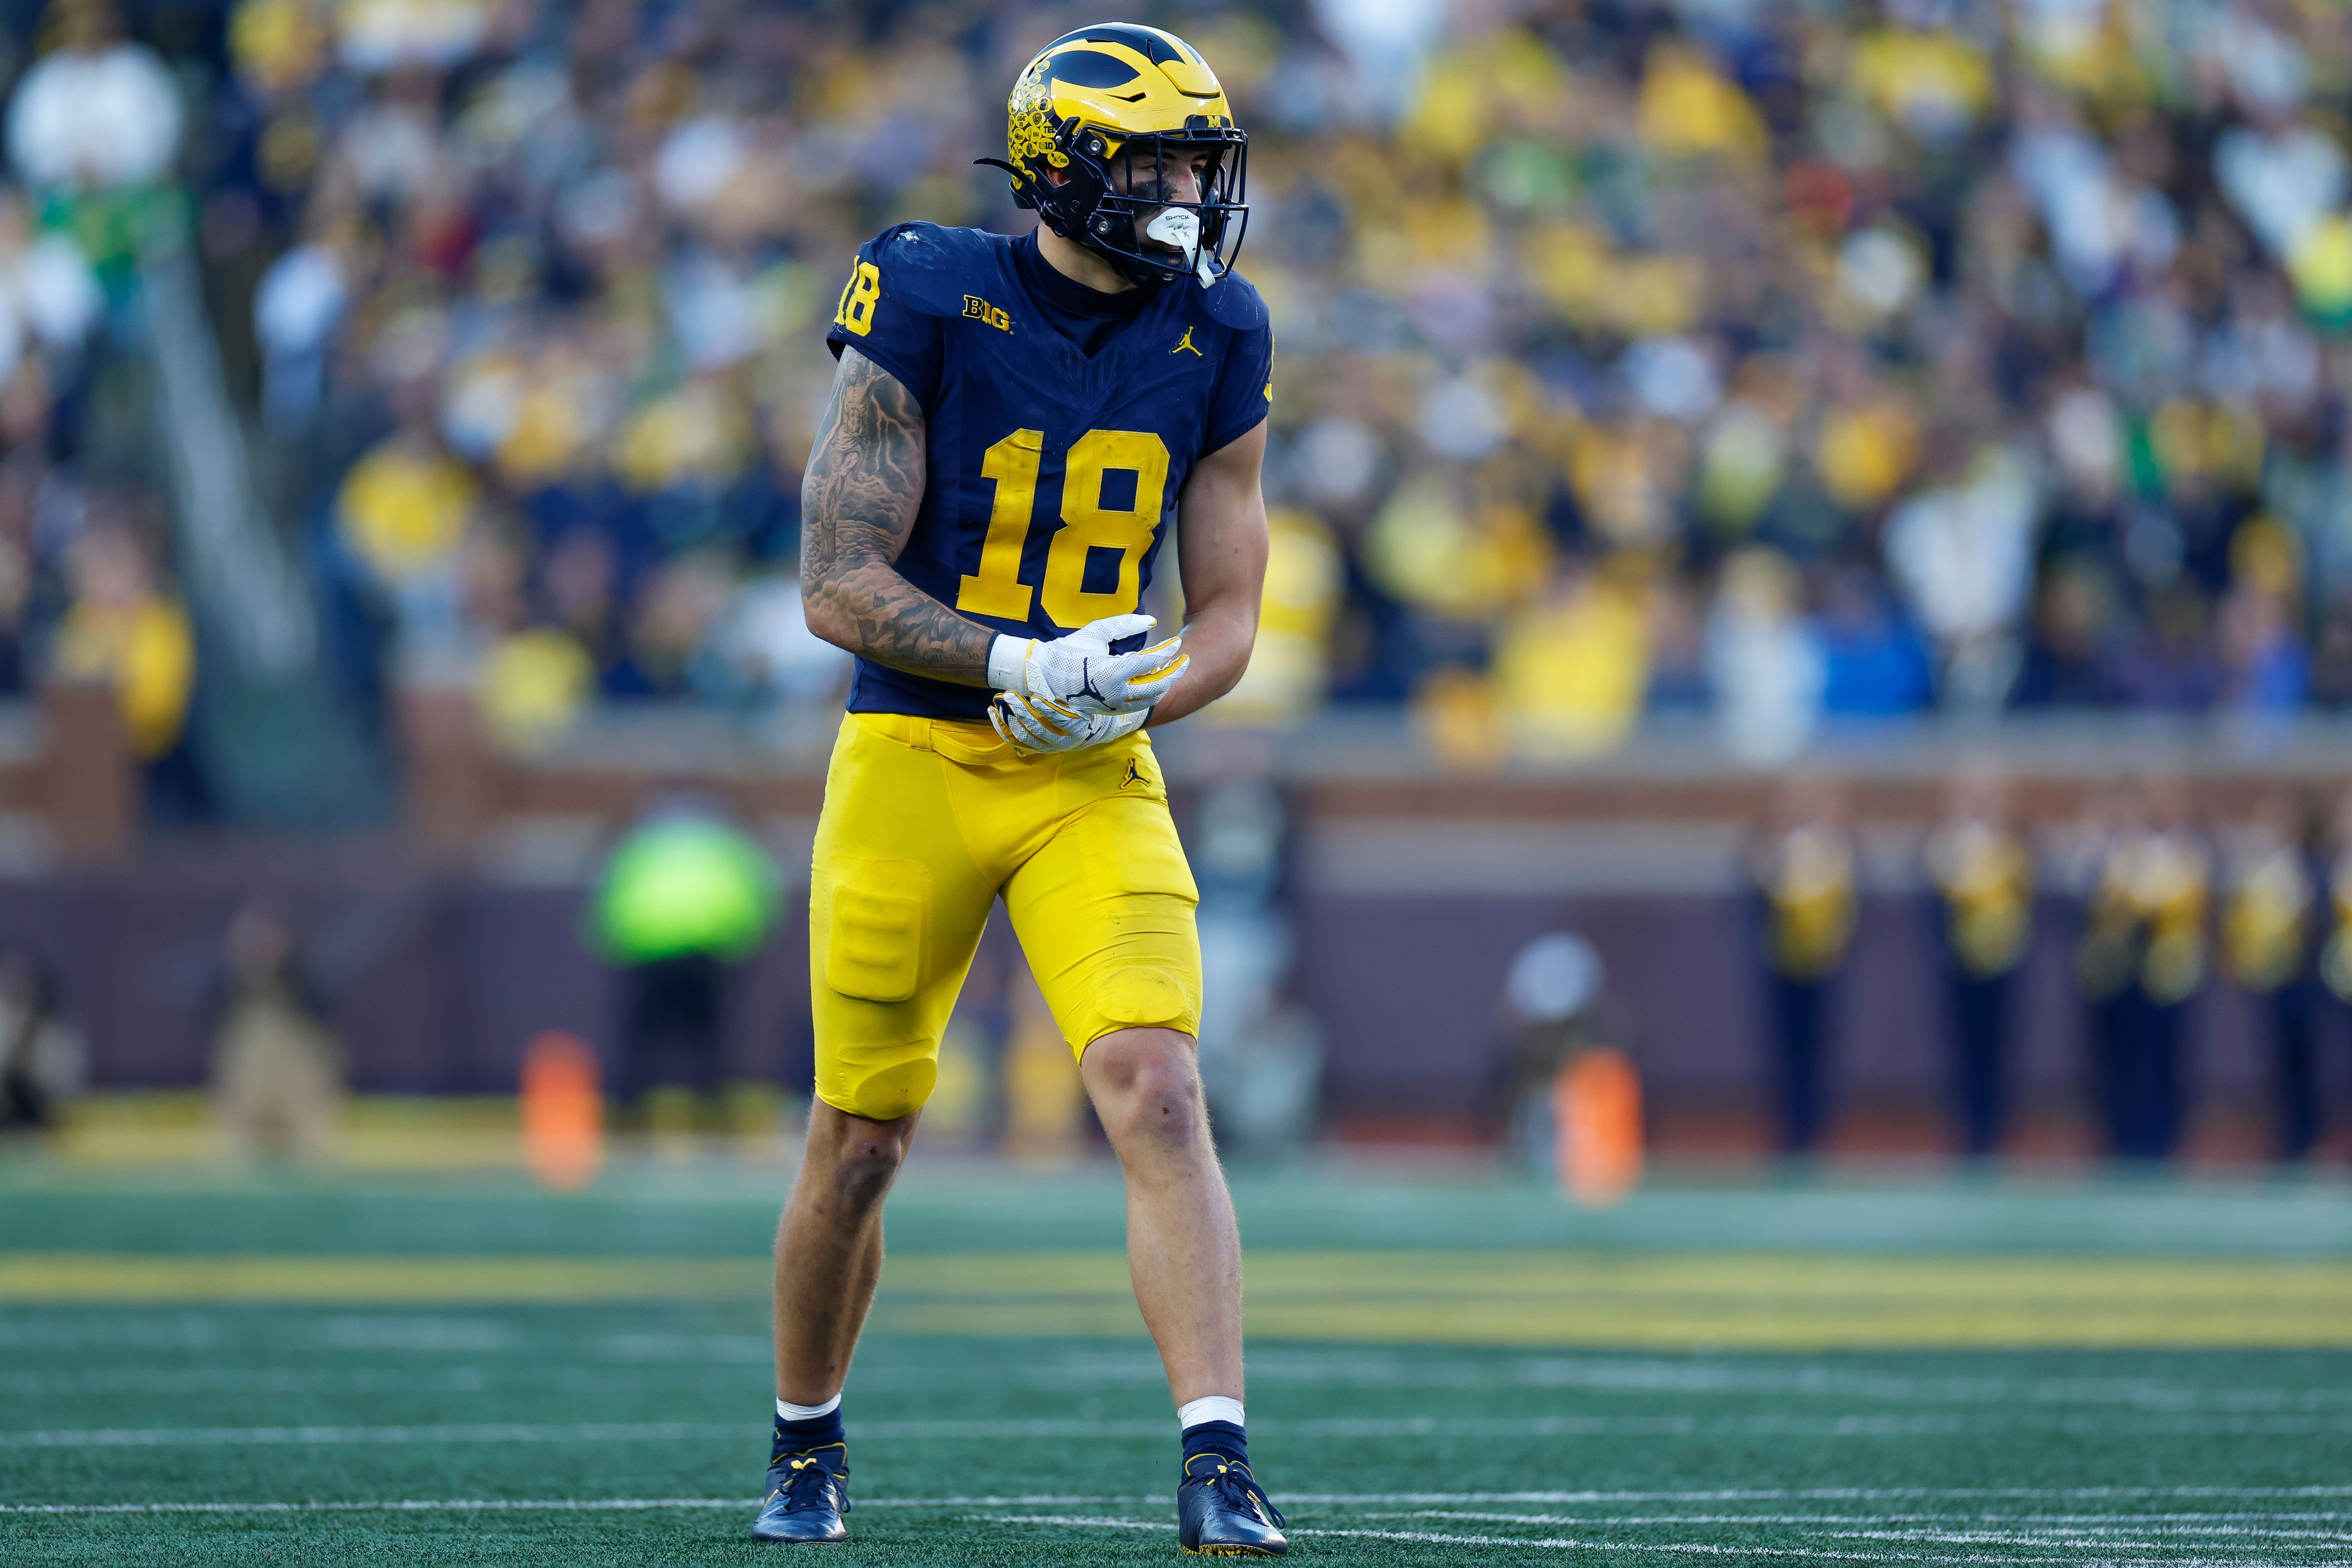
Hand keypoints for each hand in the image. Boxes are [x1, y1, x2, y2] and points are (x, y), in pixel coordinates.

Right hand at [987, 614, 1187, 715]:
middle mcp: (1116, 693)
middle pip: (1159, 686)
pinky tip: (1155, 678)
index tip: (1177, 642)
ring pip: (1152, 699)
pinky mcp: (1112, 711)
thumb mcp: (1096, 631)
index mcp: (1111, 672)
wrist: (1046, 679)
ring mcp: (1114, 705)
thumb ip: (1125, 624)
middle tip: (1185, 658)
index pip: (1150, 662)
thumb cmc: (1069, 651)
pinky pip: (1141, 704)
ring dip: (1166, 683)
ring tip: (1172, 667)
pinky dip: (1152, 692)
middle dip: (1176, 672)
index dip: (1168, 651)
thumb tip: (1153, 621)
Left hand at [987, 692, 1147, 755]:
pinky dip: (1001, 727)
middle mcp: (1062, 742)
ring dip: (1010, 718)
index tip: (1035, 697)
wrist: (1081, 729)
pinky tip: (993, 713)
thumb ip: (1075, 686)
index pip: (1059, 721)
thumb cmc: (1080, 707)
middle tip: (1010, 694)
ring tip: (1003, 701)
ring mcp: (1047, 747)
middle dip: (1021, 711)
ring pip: (1023, 736)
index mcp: (1077, 728)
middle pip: (1037, 729)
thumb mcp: (1082, 697)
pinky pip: (1013, 741)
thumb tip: (1072, 665)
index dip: (1047, 710)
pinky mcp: (1034, 748)